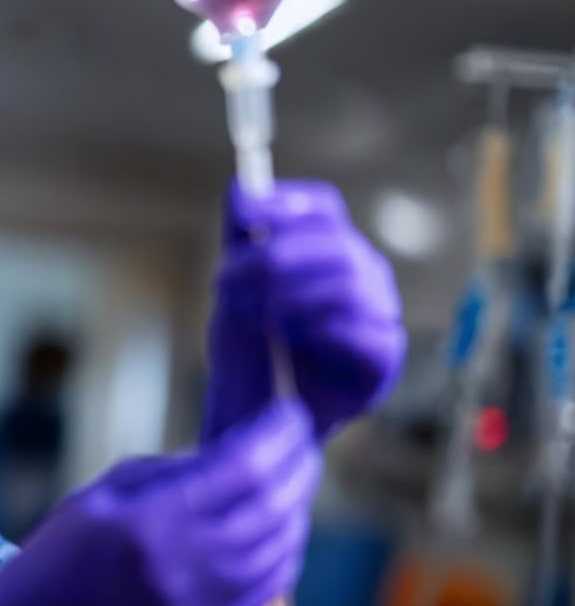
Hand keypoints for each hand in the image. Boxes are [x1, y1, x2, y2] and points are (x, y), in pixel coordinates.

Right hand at [0, 400, 320, 605]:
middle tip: (301, 438)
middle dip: (298, 465)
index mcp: (149, 521)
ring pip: (280, 549)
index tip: (289, 411)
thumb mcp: (106, 489)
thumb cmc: (66, 547)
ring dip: (297, 507)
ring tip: (296, 477)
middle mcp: (181, 568)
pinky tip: (282, 525)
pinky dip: (286, 550)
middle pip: (272, 507)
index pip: (242, 470)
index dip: (276, 435)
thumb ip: (173, 469)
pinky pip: (269, 588)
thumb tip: (237, 447)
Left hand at [204, 180, 405, 440]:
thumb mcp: (233, 289)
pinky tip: (284, 340)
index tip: (243, 217)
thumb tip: (240, 188)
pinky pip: (361, 331)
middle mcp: (363, 276)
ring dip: (285, 296)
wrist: (254, 417)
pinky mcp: (383, 360)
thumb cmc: (250, 352)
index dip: (286, 204)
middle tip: (222, 283)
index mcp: (330, 252)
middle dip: (272, 260)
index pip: (323, 209)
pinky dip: (316, 330)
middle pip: (333, 244)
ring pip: (347, 284)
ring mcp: (378, 316)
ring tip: (244, 316)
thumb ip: (239, 239)